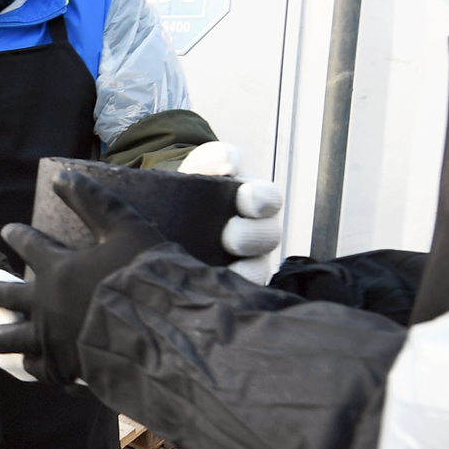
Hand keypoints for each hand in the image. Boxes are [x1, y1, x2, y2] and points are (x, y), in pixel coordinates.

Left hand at [0, 171, 168, 386]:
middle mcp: (46, 306)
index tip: (7, 231)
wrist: (160, 337)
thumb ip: (94, 202)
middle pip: (7, 297)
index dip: (18, 236)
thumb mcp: (125, 229)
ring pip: (10, 340)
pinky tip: (27, 367)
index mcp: (58, 269)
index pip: (30, 246)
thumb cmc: (146, 279)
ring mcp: (51, 341)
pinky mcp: (64, 371)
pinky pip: (40, 370)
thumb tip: (63, 174)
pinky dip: (31, 367)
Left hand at [178, 140, 283, 284]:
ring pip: (258, 269)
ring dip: (245, 270)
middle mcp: (260, 232)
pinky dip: (229, 290)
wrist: (177, 211)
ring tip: (226, 270)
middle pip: (268, 237)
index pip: (270, 199)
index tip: (246, 197)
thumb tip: (226, 162)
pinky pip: (241, 291)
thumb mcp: (205, 165)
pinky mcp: (235, 283)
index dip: (262, 200)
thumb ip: (215, 157)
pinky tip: (210, 286)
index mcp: (257, 200)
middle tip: (230, 237)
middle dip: (251, 236)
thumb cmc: (201, 186)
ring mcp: (250, 260)